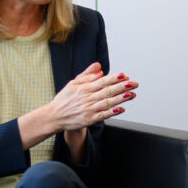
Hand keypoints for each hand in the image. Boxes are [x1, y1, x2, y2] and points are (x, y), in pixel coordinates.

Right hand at [17, 63, 139, 151]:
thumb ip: (87, 75)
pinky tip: (121, 109)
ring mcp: (88, 109)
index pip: (102, 82)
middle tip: (133, 83)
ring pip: (107, 103)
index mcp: (84, 88)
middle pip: (107, 91)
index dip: (113, 78)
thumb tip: (99, 68)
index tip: (124, 75)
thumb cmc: (64, 99)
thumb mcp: (73, 83)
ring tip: (131, 94)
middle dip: (122, 87)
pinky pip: (102, 115)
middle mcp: (87, 98)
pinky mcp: (89, 120)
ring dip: (120, 99)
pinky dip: (112, 112)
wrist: (54, 116)